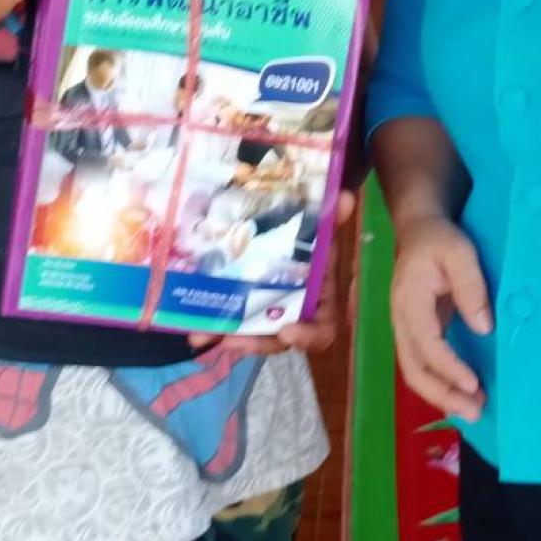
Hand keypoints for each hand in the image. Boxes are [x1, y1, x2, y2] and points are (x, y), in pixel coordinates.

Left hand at [192, 193, 354, 356]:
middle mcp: (294, 312)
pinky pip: (231, 320)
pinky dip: (214, 325)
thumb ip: (334, 216)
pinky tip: (193, 325)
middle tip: (231, 340)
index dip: (307, 336)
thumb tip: (348, 197)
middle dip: (255, 342)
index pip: (321, 330)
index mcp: (319, 300)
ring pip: (250, 333)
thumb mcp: (325, 228)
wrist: (295, 232)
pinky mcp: (245, 306)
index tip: (287, 332)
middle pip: (278, 338)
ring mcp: (268, 312)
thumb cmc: (314, 237)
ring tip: (200, 336)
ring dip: (226, 336)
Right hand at [389, 213, 491, 421]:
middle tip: (474, 412)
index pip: (426, 344)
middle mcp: (401, 320)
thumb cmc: (440, 239)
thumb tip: (484, 327)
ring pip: (415, 372)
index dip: (449, 368)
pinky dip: (440, 384)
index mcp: (409, 301)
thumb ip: (471, 287)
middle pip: (413, 368)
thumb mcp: (460, 252)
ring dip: (442, 395)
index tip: (474, 384)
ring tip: (473, 411)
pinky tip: (462, 394)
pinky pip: (423, 365)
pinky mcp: (417, 332)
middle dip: (442, 394)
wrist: (419, 229)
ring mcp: (406, 328)